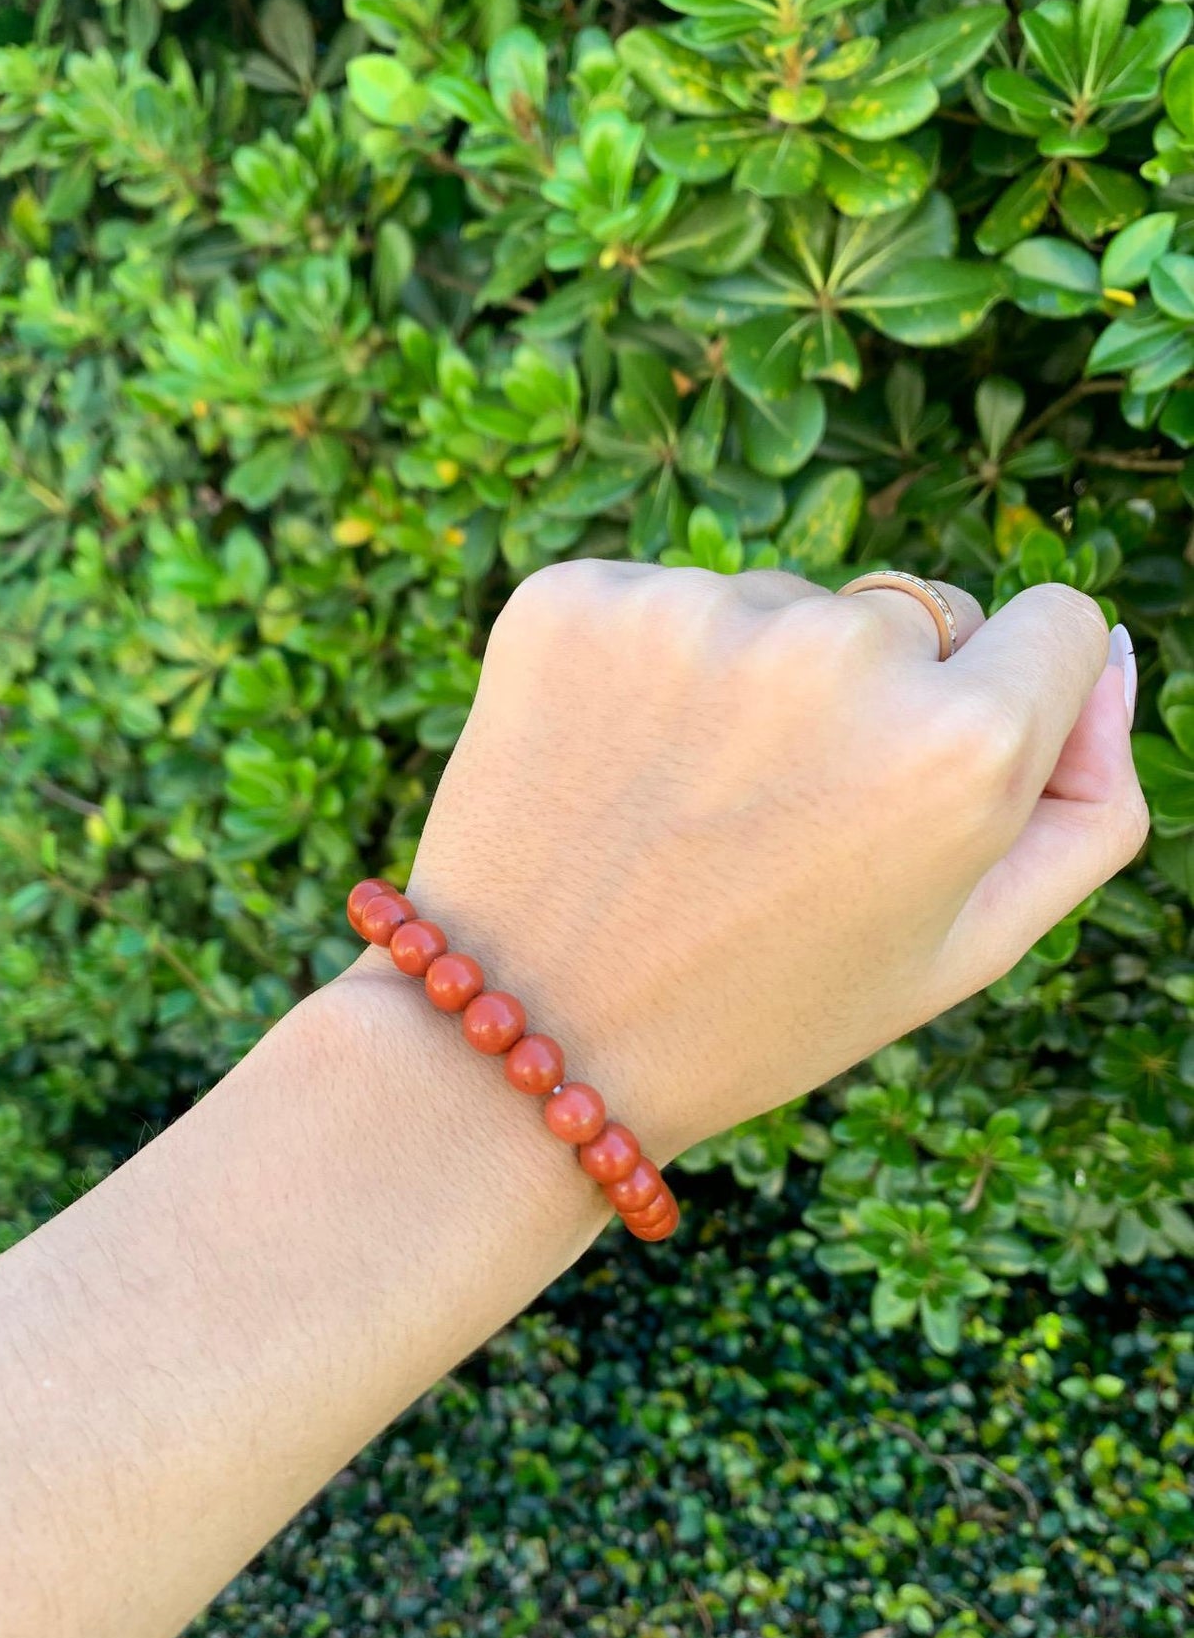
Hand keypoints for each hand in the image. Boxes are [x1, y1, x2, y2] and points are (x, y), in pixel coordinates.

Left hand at [375, 562, 1145, 1159]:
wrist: (526, 1040)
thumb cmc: (764, 1008)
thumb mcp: (968, 947)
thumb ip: (1090, 805)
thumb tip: (1110, 655)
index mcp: (961, 742)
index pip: (1054, 627)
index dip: (998, 710)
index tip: (917, 781)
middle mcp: (835, 653)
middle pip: (910, 615)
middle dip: (869, 702)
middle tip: (778, 828)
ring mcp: (691, 614)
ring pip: (778, 605)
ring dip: (750, 683)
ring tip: (683, 812)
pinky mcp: (570, 600)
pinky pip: (658, 597)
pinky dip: (642, 668)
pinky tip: (610, 770)